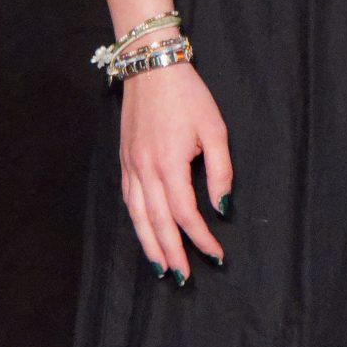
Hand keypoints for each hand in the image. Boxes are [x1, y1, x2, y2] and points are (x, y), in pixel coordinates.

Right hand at [119, 61, 232, 282]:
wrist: (151, 68)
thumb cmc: (188, 96)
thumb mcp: (214, 129)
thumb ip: (220, 170)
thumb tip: (221, 207)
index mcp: (170, 164)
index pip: (187, 214)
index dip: (202, 239)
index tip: (217, 255)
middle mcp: (145, 171)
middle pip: (159, 224)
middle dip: (173, 253)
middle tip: (185, 278)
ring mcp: (131, 167)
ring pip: (138, 218)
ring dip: (150, 245)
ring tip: (162, 268)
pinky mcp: (125, 161)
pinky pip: (129, 201)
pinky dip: (136, 223)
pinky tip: (144, 234)